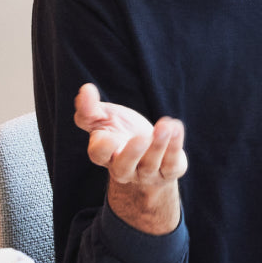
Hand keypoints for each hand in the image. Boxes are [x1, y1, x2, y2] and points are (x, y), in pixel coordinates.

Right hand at [73, 83, 186, 234]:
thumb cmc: (120, 133)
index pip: (99, 153)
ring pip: (150, 164)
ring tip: (165, 126)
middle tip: (142, 137)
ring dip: (159, 145)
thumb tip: (85, 89)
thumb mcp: (103, 119)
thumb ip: (89, 109)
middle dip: (133, 153)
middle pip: (124, 166)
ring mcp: (146, 173)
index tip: (109, 133)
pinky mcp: (168, 171)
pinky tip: (176, 127)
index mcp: (104, 154)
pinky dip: (174, 146)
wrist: (146, 153)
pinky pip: (171, 163)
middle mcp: (124, 168)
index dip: (103, 146)